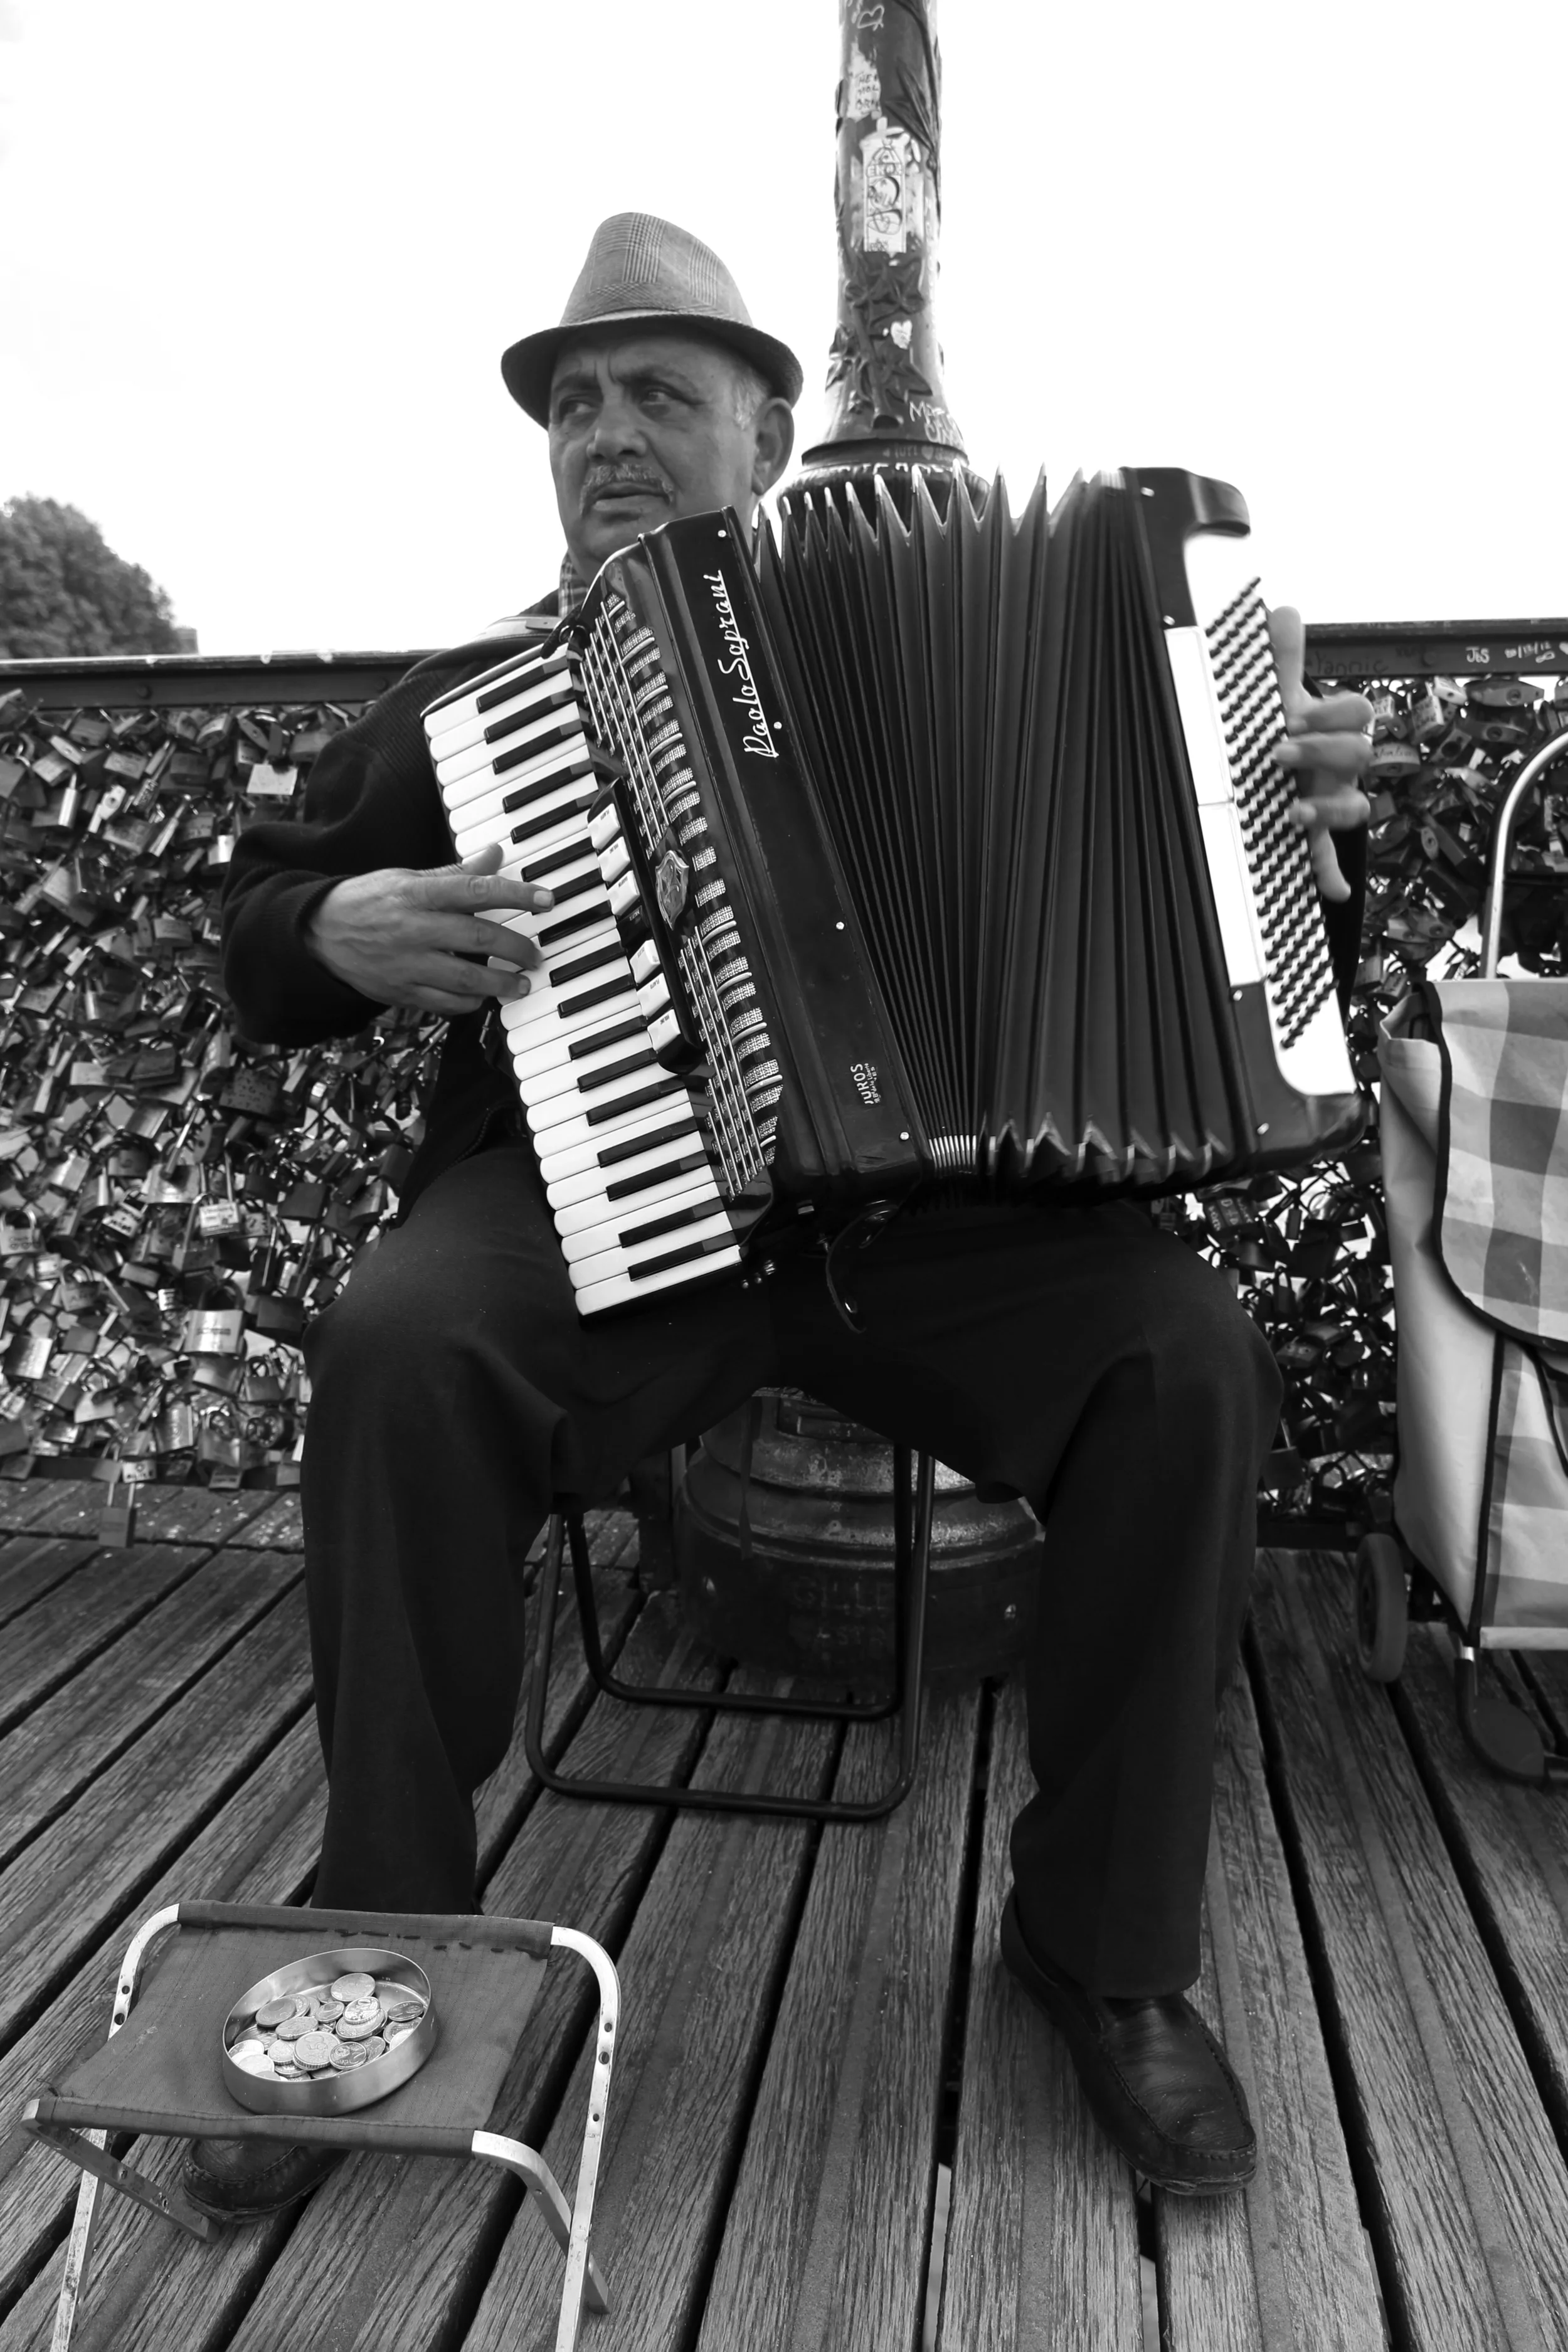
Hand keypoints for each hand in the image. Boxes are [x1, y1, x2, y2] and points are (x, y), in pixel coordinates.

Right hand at [305, 844, 554, 1014]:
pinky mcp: (400, 993)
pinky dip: (469, 1004)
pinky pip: (444, 1005)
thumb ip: (454, 873)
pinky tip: (484, 998)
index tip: (546, 900)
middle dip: (516, 948)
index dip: (516, 895)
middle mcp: (413, 930)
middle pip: (478, 939)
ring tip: (523, 983)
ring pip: (465, 981)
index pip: (475, 890)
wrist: (317, 934)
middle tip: (537, 953)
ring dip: (501, 984)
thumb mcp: (406, 879)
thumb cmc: (368, 901)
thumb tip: (494, 854)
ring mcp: (406, 965)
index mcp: (416, 895)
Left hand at [1268, 605, 1372, 902]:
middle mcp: (1337, 766)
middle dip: (1321, 753)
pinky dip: (1330, 874)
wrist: (1254, 768)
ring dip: (1327, 811)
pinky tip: (1336, 891)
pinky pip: (1327, 857)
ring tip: (1293, 812)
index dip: (1330, 713)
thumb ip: (1282, 657)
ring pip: (1353, 807)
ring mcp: (1328, 800)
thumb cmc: (1272, 730)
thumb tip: (1285, 611)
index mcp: (1330, 727)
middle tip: (1279, 753)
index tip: (1293, 714)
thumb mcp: (1271, 695)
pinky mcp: (1311, 834)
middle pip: (1357, 755)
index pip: (1354, 712)